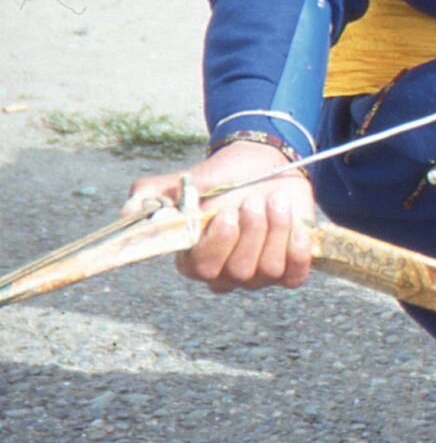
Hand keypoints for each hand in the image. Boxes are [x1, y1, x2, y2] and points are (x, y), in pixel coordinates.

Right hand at [127, 141, 315, 292]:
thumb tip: (128, 212)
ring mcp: (257, 276)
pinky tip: (295, 223)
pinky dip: (298, 249)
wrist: (266, 165)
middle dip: (251, 232)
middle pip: (239, 271)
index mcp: (194, 257)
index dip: (218, 244)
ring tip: (275, 201)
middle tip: (253, 201)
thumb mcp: (188, 180)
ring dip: (276, 230)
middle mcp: (224, 273)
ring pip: (268, 270)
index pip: (201, 269)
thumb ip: (154, 194)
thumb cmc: (224, 177)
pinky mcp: (288, 270)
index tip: (227, 213)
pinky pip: (295, 277)